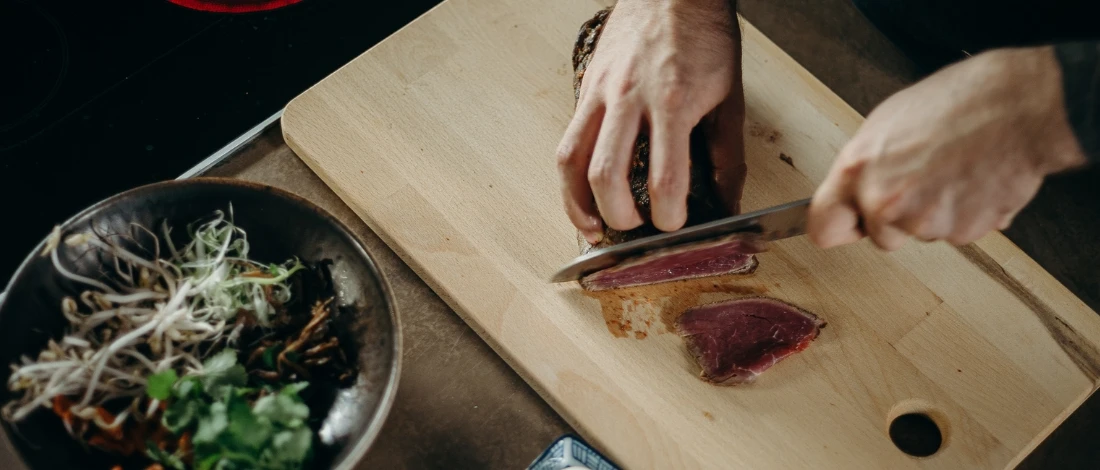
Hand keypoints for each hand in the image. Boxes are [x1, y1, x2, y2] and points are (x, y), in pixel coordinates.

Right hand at [556, 0, 745, 243]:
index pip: (664, 175)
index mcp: (674, 102)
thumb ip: (728, 155)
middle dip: (618, 215)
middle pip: (607, 174)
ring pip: (572, 159)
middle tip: (634, 228)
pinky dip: (570, 176)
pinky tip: (582, 193)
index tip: (674, 224)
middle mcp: (631, 98)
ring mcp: (602, 93)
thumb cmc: (703, 37)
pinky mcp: (586, 89)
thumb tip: (728, 202)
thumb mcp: (729, 97)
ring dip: (578, 203)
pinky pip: (567, 140)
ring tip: (593, 226)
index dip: (668, 213)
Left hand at [808, 46, 1087, 249]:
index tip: (845, 225)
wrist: (1016, 107)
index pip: (822, 227)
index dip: (836, 227)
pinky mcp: (961, 232)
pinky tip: (973, 181)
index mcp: (857, 170)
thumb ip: (864, 167)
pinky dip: (965, 214)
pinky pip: (956, 232)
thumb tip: (854, 190)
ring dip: (935, 213)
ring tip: (952, 171)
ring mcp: (922, 221)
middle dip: (896, 220)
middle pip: (880, 236)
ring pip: (920, 234)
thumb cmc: (955, 103)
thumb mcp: (886, 124)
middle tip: (921, 181)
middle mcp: (884, 201)